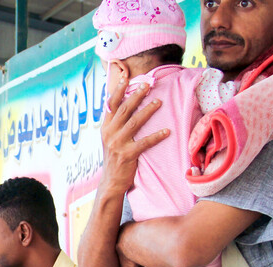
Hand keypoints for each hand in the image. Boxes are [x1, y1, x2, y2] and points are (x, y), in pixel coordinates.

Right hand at [100, 78, 168, 195]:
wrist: (111, 182)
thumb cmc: (115, 158)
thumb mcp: (110, 139)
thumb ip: (115, 124)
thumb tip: (122, 105)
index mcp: (105, 128)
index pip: (110, 105)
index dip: (118, 90)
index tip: (126, 78)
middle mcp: (109, 134)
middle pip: (123, 110)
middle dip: (136, 95)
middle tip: (147, 84)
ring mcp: (117, 144)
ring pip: (134, 123)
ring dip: (147, 111)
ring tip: (159, 101)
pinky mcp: (127, 155)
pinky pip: (144, 143)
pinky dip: (156, 136)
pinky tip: (167, 131)